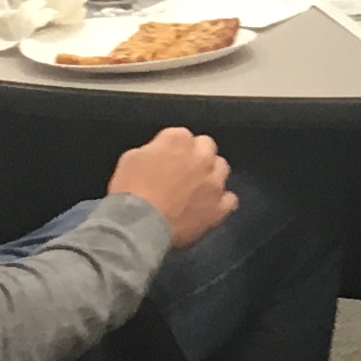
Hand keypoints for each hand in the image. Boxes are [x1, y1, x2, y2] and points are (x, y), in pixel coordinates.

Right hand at [110, 127, 234, 246]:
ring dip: (211, 174)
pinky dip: (222, 202)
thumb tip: (160, 154)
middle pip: (206, 147)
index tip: (165, 159)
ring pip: (222, 169)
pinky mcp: (219, 208)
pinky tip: (211, 207)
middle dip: (196, 156)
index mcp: (178, 140)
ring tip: (198, 188)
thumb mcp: (131, 158)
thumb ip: (153, 150)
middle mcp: (202, 156)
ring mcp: (214, 182)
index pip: (182, 135)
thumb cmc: (129, 190)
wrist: (138, 225)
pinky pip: (230, 200)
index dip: (173, 148)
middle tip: (182, 172)